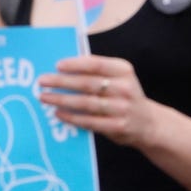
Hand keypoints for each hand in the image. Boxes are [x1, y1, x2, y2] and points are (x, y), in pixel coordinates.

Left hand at [37, 55, 155, 147]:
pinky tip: (58, 113)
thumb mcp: (119, 78)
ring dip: (62, 99)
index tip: (57, 65)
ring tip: (44, 97)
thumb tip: (63, 67)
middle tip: (42, 81)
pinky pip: (89, 121)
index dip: (75, 64)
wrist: (148, 123)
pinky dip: (72, 117)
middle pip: (87, 84)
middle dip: (61, 82)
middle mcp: (125, 88)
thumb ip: (97, 71)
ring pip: (86, 103)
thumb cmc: (123, 96)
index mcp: (124, 70)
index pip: (96, 64)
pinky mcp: (118, 126)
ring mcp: (122, 108)